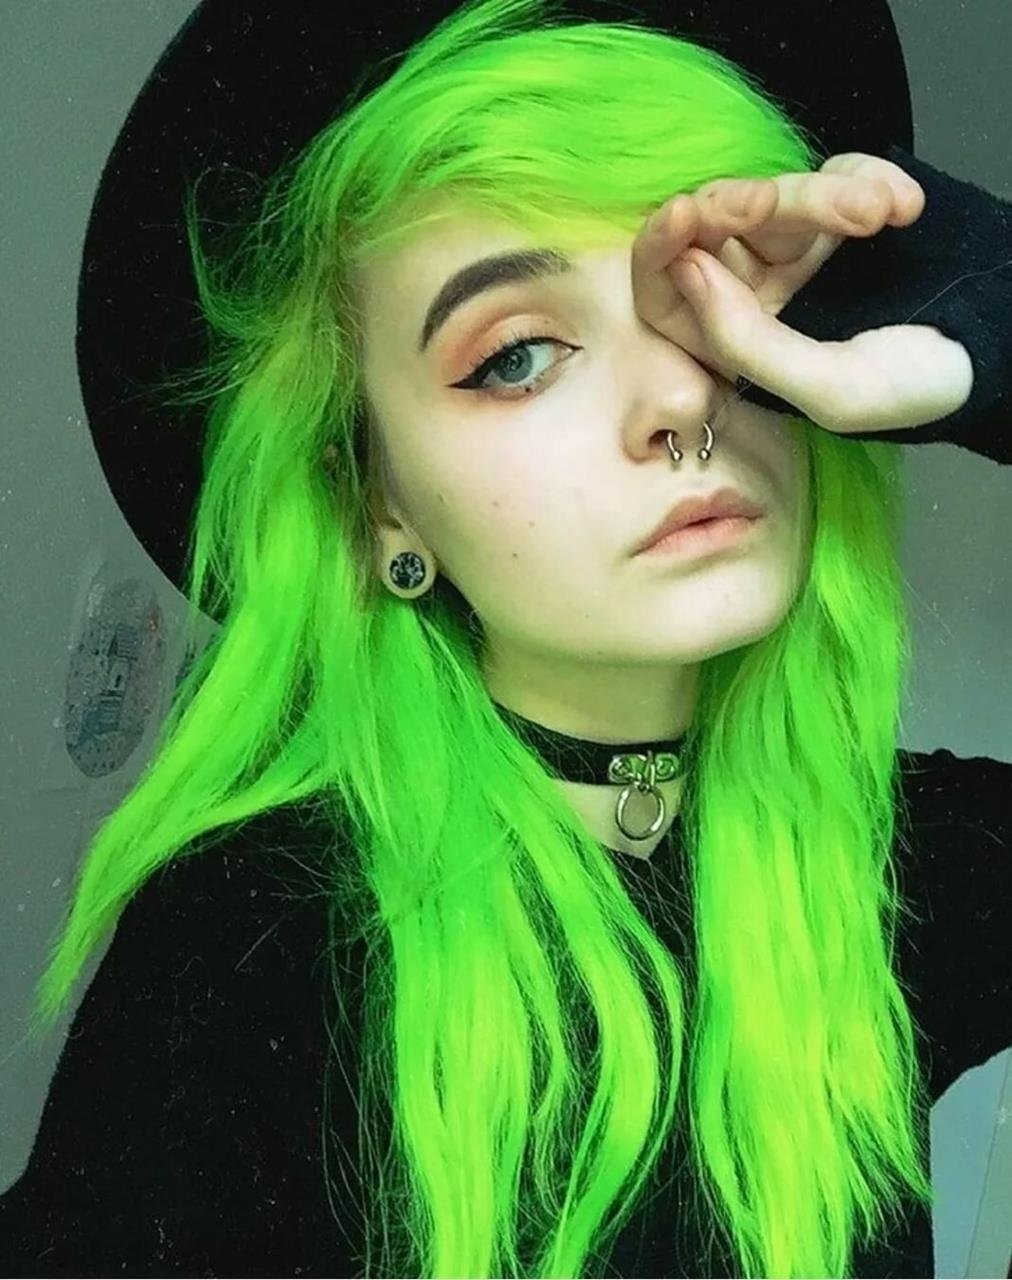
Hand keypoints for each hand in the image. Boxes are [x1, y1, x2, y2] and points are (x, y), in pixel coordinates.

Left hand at [631, 153, 973, 433]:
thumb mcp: (830, 389)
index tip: (686, 218)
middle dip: (743, 205)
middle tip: (773, 199)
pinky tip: (903, 208)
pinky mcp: (843, 206)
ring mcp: (797, 247)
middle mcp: (754, 292)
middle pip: (716, 228)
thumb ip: (749, 343)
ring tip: (880, 215)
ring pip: (779, 196)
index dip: (663, 247)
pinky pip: (836, 170)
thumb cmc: (909, 391)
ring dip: (827, 196)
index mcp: (731, 344)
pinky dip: (868, 178)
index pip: (665, 288)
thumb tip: (687, 270)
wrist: (990, 359)